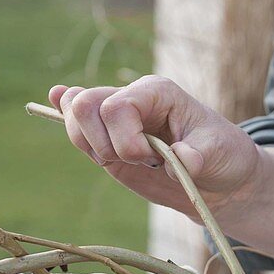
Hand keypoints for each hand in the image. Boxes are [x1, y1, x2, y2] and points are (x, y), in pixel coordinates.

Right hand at [48, 79, 262, 219]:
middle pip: (84, 103)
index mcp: (156, 92)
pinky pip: (77, 130)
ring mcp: (117, 122)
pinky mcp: (109, 143)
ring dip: (90, 147)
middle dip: (101, 142)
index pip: (116, 105)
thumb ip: (198, 157)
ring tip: (124, 161)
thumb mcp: (219, 154)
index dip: (125, 138)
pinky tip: (50, 108)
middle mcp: (132, 100)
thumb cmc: (224, 157)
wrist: (220, 180)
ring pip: (74, 116)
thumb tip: (179, 160)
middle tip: (134, 160)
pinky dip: (69, 129)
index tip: (152, 160)